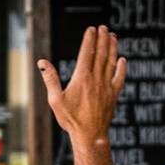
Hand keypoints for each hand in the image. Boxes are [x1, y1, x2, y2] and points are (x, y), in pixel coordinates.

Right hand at [36, 25, 125, 145]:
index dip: (89, 39)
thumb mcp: (56, 100)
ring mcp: (106, 87)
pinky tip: (122, 60)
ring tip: (113, 36)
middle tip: (104, 27)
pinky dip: (121, 68)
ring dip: (112, 48)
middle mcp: (96, 80)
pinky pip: (119, 78)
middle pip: (100, 54)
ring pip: (111, 63)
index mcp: (81, 78)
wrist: (90, 137)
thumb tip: (42, 62)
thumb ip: (50, 79)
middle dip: (103, 39)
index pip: (86, 53)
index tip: (91, 29)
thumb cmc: (71, 120)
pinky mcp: (113, 96)